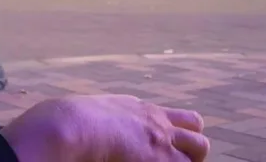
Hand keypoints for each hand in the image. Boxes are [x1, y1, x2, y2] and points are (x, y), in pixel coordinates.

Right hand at [0, 94, 208, 161]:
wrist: (68, 124)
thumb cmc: (64, 122)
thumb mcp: (85, 113)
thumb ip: (96, 117)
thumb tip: (65, 123)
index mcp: (138, 108)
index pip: (176, 118)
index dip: (177, 135)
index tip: (166, 149)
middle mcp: (155, 119)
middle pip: (196, 130)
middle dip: (191, 148)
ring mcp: (161, 138)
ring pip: (200, 149)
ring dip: (189, 160)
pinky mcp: (160, 158)